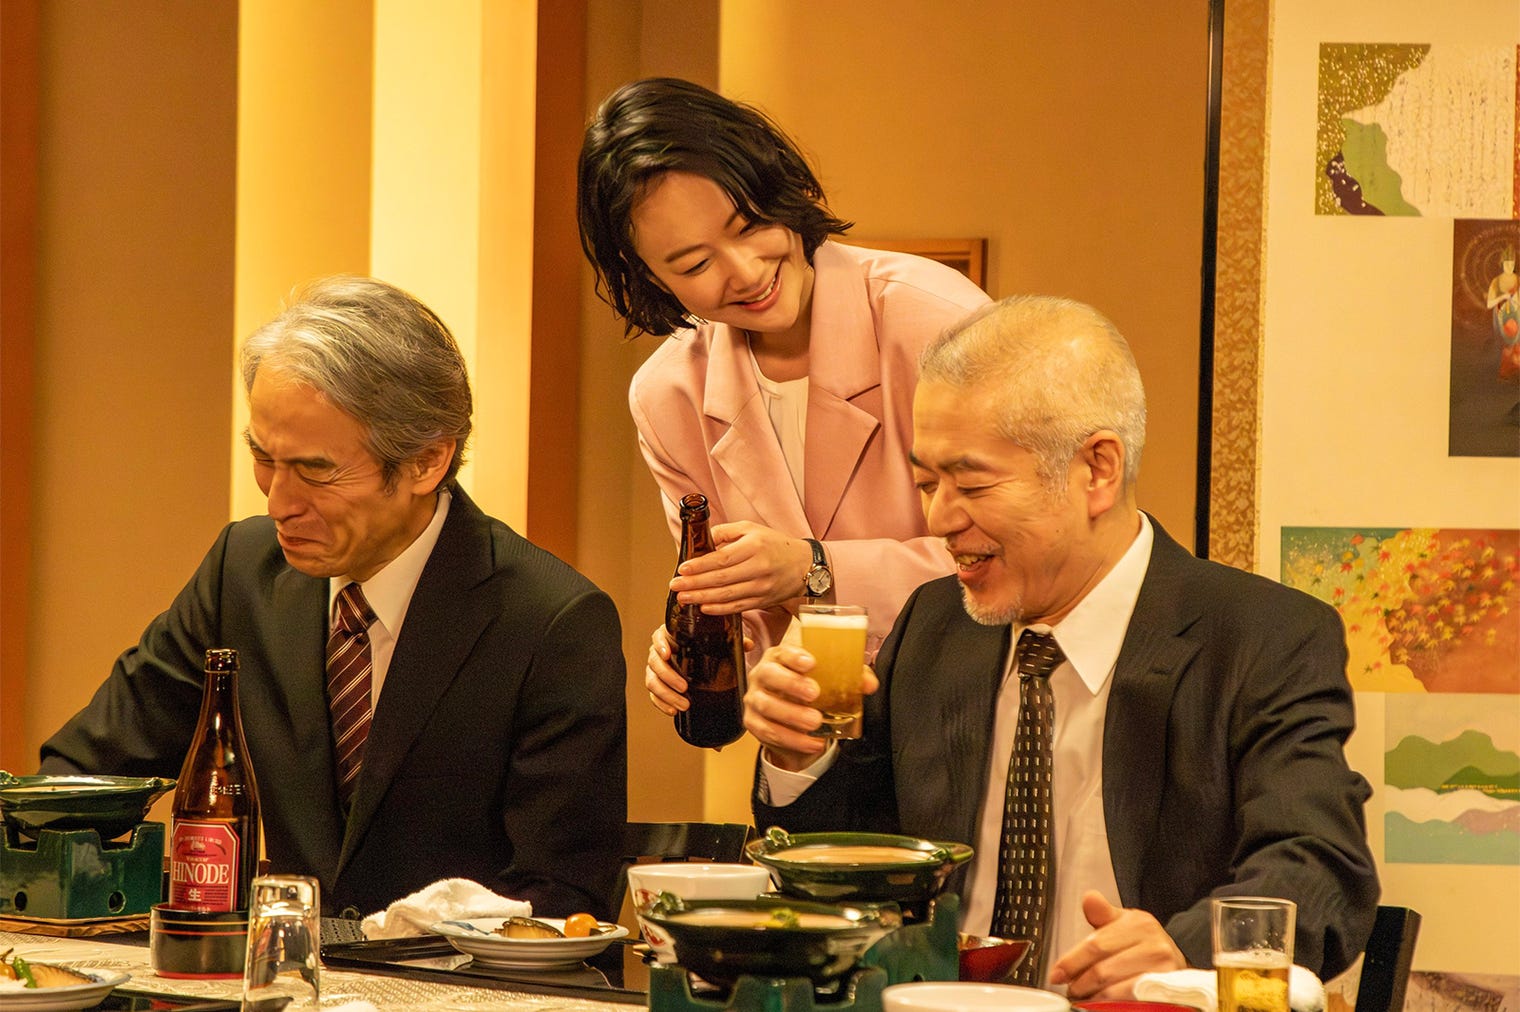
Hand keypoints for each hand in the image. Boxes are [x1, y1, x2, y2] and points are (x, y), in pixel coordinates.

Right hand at [646, 623, 755, 715]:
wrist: (702, 659)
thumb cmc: (706, 646)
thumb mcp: (718, 642)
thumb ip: (732, 641)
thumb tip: (748, 645)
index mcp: (671, 636)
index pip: (659, 637)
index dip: (661, 644)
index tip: (668, 654)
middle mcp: (660, 652)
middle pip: (654, 662)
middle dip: (668, 676)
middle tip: (684, 687)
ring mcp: (656, 670)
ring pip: (652, 681)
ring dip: (666, 694)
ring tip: (684, 705)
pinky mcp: (657, 685)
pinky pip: (653, 696)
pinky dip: (662, 704)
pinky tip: (673, 711)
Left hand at [669, 522, 812, 613]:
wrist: (805, 565)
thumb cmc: (776, 544)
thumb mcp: (752, 529)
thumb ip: (726, 532)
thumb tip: (702, 539)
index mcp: (754, 547)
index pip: (721, 559)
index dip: (699, 566)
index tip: (682, 569)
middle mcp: (758, 568)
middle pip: (720, 579)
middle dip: (694, 584)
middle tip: (674, 586)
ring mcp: (761, 588)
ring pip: (727, 596)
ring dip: (702, 598)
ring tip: (683, 598)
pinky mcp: (763, 601)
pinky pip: (738, 607)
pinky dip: (720, 609)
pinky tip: (704, 607)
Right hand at [743, 644, 877, 770]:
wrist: (794, 720)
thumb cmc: (810, 689)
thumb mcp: (831, 679)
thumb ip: (851, 677)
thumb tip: (869, 684)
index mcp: (780, 657)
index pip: (783, 651)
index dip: (795, 656)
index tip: (811, 663)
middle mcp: (762, 674)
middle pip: (769, 675)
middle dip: (791, 684)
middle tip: (814, 693)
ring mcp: (755, 698)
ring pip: (766, 705)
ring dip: (792, 715)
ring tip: (816, 722)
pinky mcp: (753, 722)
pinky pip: (768, 731)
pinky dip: (791, 739)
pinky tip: (812, 741)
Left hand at [1049, 891, 1186, 999]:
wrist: (1175, 962)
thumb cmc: (1143, 944)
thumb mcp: (1123, 923)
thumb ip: (1102, 913)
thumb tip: (1089, 899)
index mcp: (1140, 924)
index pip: (1096, 944)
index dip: (1072, 962)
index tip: (1056, 974)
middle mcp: (1155, 946)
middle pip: (1103, 970)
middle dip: (1081, 983)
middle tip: (1070, 990)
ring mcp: (1163, 972)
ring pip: (1115, 990)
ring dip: (1094, 997)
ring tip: (1084, 998)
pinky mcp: (1166, 993)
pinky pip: (1131, 1002)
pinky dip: (1112, 1004)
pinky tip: (1103, 1003)